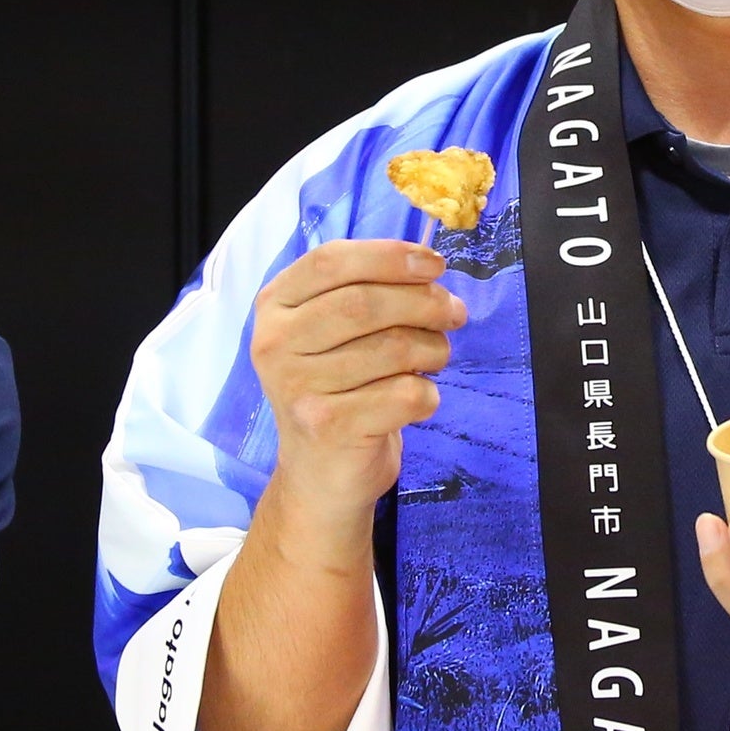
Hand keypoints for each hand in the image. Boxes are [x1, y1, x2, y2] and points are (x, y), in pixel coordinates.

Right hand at [249, 240, 463, 528]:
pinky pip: (404, 394)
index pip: (330, 260)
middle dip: (424, 302)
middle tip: (454, 313)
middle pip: (364, 302)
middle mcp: (275, 344)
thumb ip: (365, 289)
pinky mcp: (328, 427)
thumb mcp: (332, 331)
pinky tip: (418, 399)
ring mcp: (298, 388)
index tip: (434, 264)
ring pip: (392, 348)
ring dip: (433, 348)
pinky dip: (428, 394)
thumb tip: (429, 265)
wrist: (321, 474)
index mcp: (275, 306)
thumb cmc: (338, 388)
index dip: (389, 256)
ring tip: (436, 357)